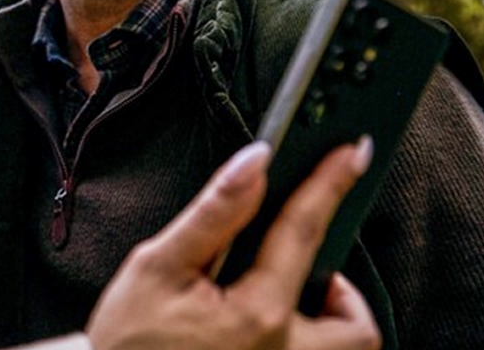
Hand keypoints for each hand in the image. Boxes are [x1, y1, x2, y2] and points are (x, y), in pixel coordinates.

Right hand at [83, 139, 380, 349]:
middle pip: (357, 328)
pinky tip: (266, 332)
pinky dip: (304, 344)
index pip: (305, 233)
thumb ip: (214, 213)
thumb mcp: (157, 266)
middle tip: (313, 273)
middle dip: (346, 294)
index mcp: (257, 315)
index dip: (331, 184)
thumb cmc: (126, 341)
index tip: (354, 152)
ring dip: (331, 324)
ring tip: (289, 303)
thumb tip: (255, 163)